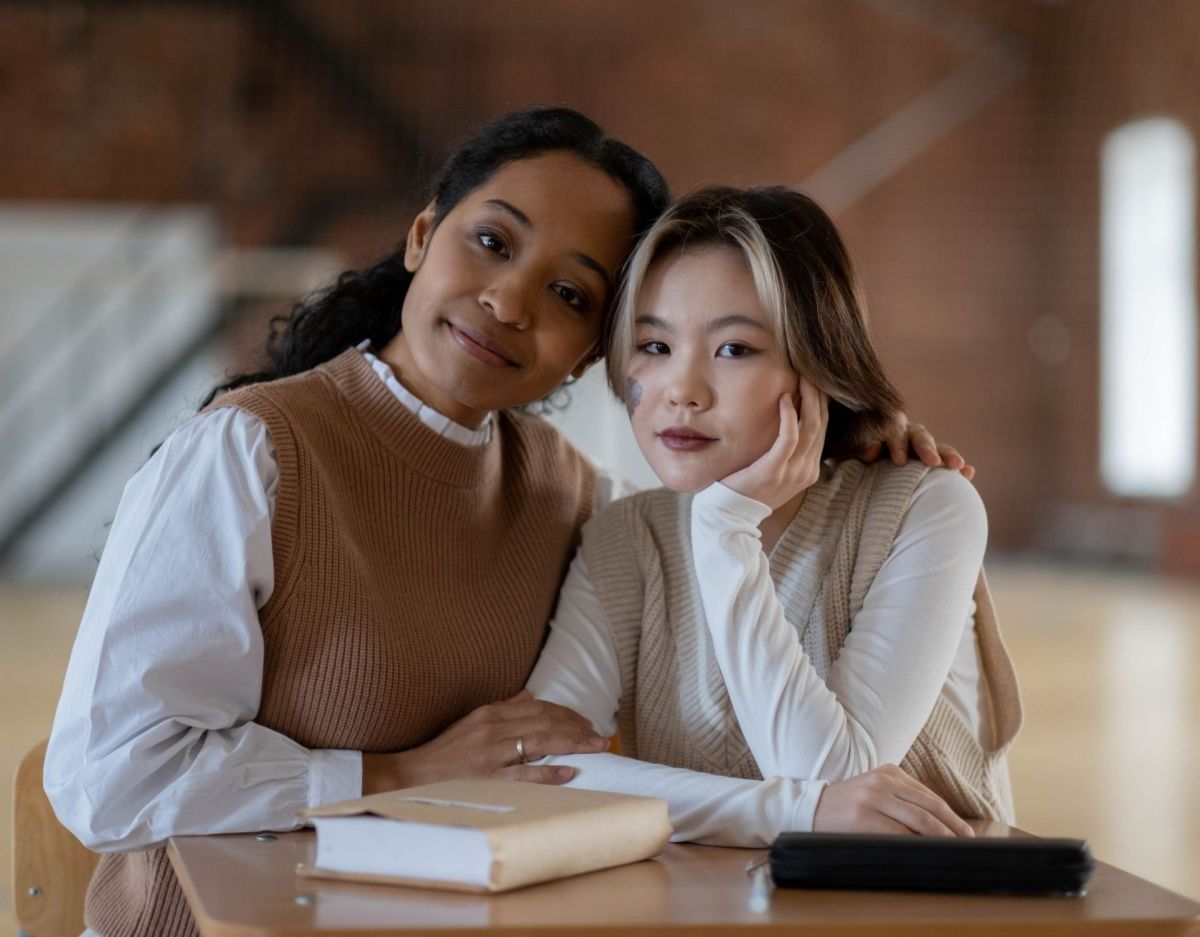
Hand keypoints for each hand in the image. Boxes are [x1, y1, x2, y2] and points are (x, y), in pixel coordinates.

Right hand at [362, 690, 609, 792]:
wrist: (413, 774)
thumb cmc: (446, 751)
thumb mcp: (473, 721)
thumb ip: (503, 708)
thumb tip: (530, 696)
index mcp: (491, 713)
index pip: (539, 709)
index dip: (567, 714)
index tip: (586, 722)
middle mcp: (494, 729)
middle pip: (545, 723)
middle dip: (577, 728)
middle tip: (600, 736)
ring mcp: (491, 753)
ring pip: (540, 742)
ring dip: (572, 744)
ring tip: (595, 747)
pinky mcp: (488, 777)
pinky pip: (523, 775)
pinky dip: (548, 773)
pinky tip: (569, 772)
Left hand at [721, 376, 828, 509]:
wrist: (731, 517)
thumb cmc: (747, 489)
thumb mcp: (775, 471)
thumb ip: (785, 451)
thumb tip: (786, 420)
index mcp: (809, 469)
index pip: (822, 428)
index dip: (821, 402)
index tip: (816, 379)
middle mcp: (806, 470)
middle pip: (821, 424)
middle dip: (818, 395)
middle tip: (811, 370)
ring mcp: (792, 471)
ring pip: (811, 427)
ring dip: (808, 399)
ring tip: (802, 377)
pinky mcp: (774, 469)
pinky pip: (789, 438)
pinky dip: (789, 416)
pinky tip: (784, 398)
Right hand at [813, 764, 974, 836]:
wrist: (809, 808)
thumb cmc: (847, 807)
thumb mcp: (875, 792)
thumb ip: (902, 800)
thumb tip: (940, 827)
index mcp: (889, 772)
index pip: (930, 797)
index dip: (951, 817)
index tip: (965, 833)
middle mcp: (883, 781)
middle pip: (930, 808)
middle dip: (953, 829)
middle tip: (968, 845)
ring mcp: (873, 797)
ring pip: (920, 820)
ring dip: (942, 838)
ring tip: (954, 851)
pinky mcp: (863, 817)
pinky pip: (899, 834)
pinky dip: (917, 845)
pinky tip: (927, 853)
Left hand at [857, 413, 974, 480]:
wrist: (856, 465)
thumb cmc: (850, 456)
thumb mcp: (848, 452)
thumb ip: (856, 449)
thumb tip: (871, 449)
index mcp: (884, 427)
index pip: (893, 430)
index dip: (897, 444)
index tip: (899, 461)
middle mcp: (906, 433)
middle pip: (919, 436)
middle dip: (927, 448)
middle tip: (934, 462)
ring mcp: (921, 446)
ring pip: (937, 446)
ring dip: (947, 455)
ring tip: (959, 467)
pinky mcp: (932, 460)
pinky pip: (946, 462)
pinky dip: (958, 467)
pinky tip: (969, 473)